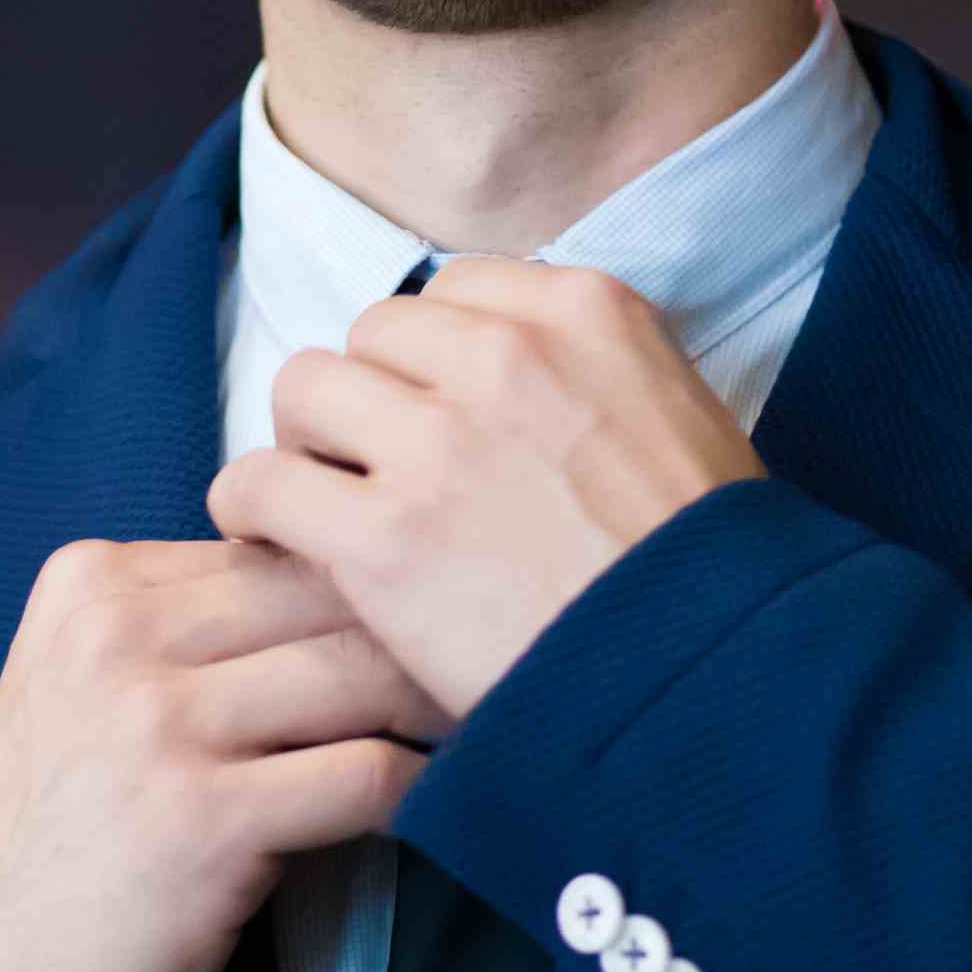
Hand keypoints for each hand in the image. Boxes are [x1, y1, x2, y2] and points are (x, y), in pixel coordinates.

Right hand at [0, 536, 450, 971]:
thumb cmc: (61, 828)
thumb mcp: (86, 683)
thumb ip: (188, 625)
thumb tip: (354, 585)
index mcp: (93, 582)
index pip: (277, 542)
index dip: (367, 577)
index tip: (431, 610)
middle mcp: (118, 636)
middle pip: (328, 592)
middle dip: (420, 626)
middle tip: (494, 662)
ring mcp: (157, 725)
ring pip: (360, 672)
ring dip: (437, 704)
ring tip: (484, 724)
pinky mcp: (202, 821)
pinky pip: (365, 776)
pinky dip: (419, 788)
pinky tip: (436, 802)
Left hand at [206, 256, 763, 727]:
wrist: (718, 679)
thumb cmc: (710, 572)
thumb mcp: (682, 418)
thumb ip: (589, 373)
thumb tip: (511, 374)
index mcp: (584, 312)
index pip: (456, 291)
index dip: (434, 358)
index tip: (437, 411)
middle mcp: (505, 355)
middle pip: (375, 332)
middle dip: (371, 395)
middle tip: (379, 465)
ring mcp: (439, 442)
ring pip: (306, 387)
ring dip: (309, 442)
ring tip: (325, 500)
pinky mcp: (384, 536)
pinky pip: (262, 481)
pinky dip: (253, 507)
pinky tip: (271, 537)